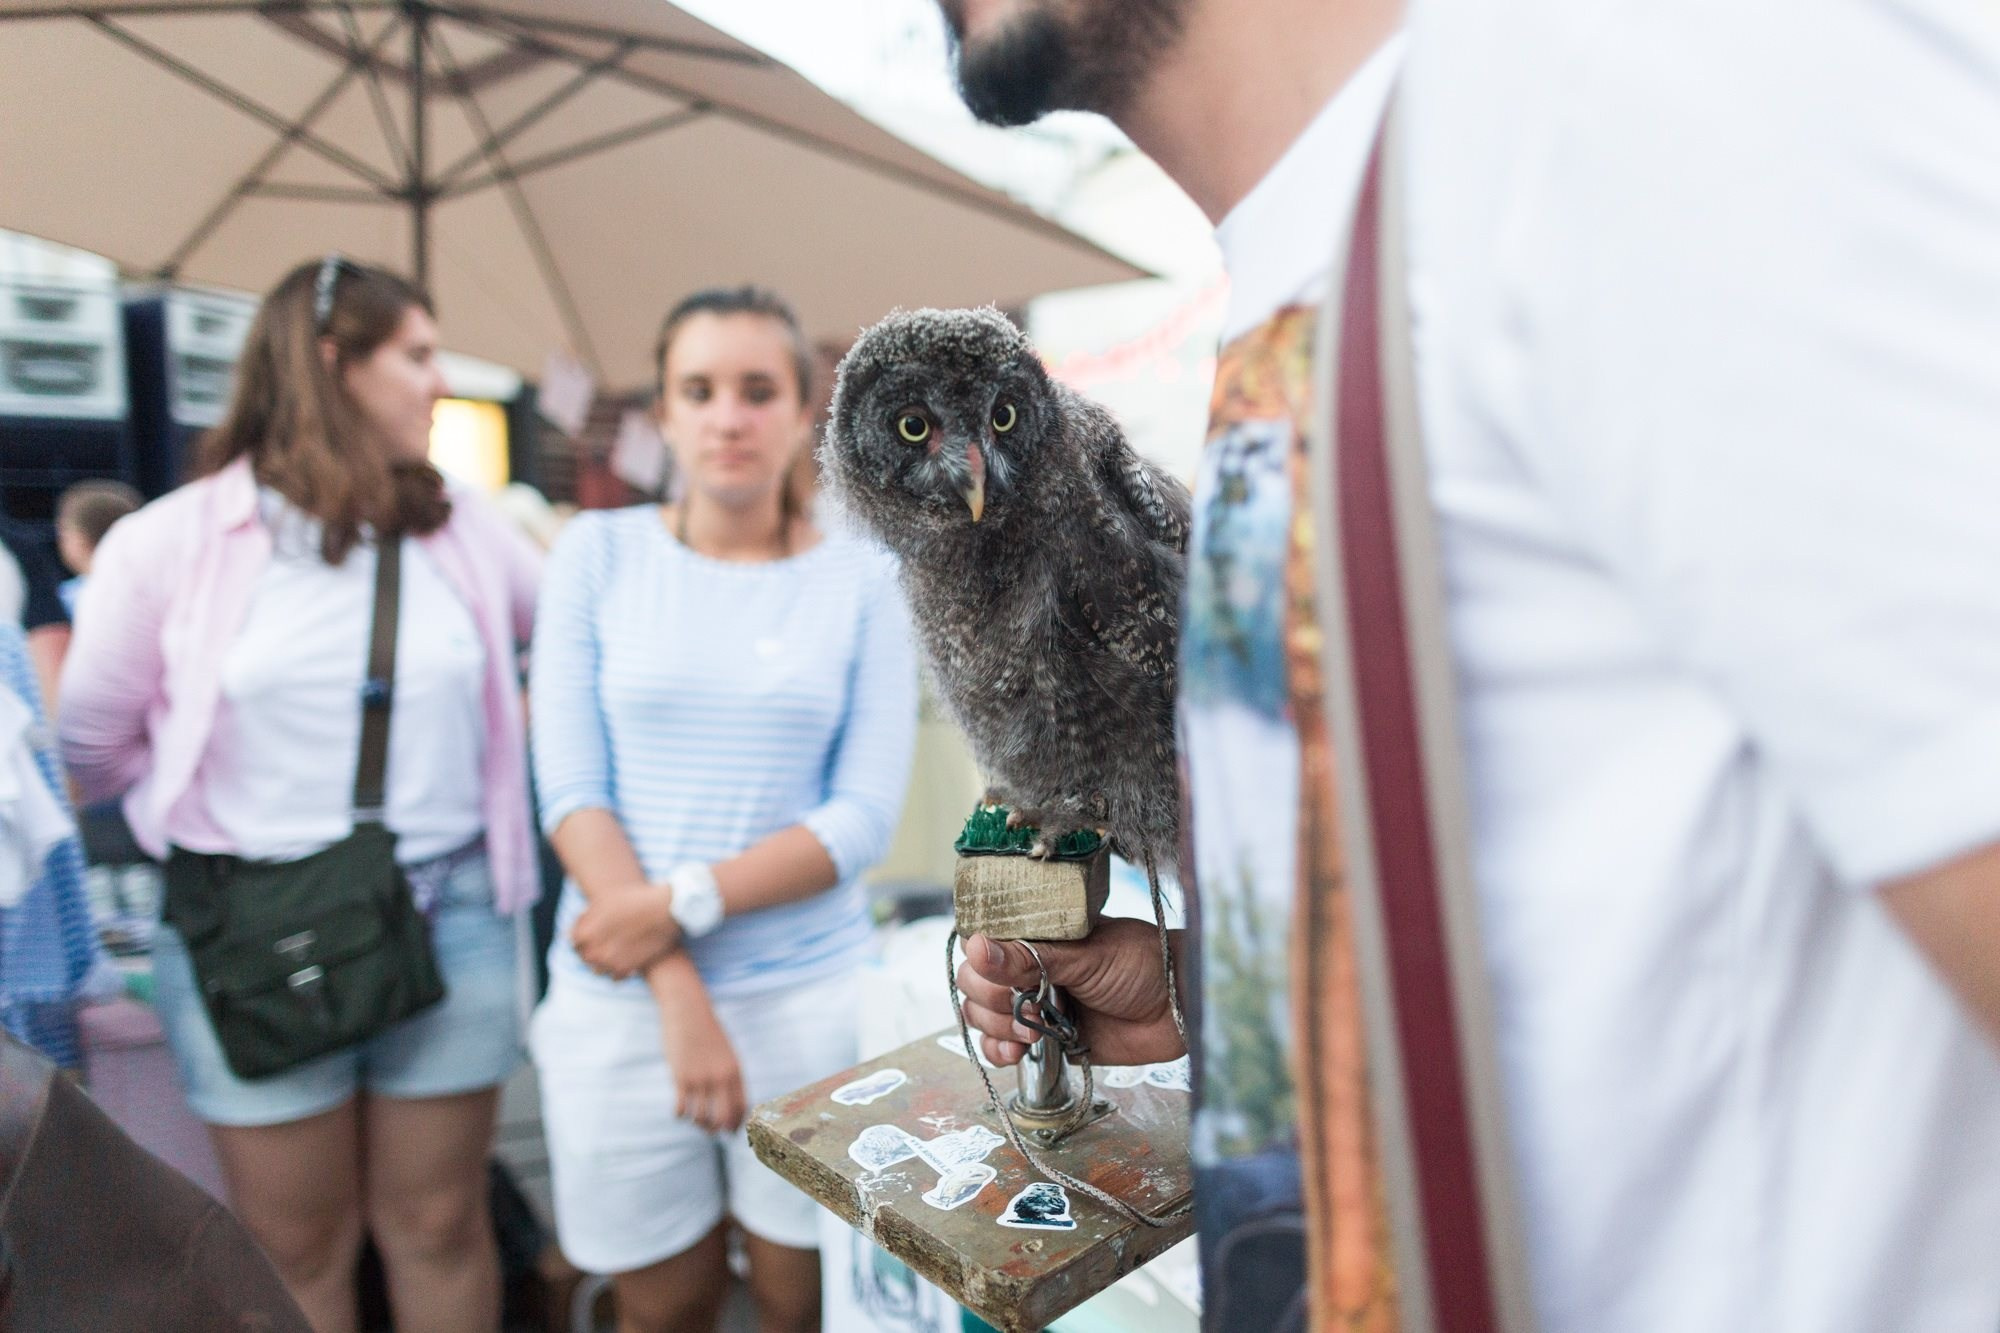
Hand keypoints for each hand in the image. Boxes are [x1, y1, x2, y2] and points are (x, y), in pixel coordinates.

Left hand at [572, 884, 681, 979]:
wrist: (667, 909)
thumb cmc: (635, 899)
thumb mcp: (603, 901)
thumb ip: (584, 919)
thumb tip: (569, 933)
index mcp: (584, 933)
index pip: (573, 942)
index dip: (583, 935)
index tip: (596, 931)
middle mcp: (594, 950)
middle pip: (585, 957)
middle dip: (592, 949)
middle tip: (609, 940)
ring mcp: (610, 962)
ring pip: (597, 969)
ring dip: (604, 961)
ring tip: (618, 949)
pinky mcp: (627, 969)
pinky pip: (614, 977)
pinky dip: (618, 970)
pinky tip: (628, 957)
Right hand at [656, 994, 746, 1132]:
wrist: (688, 1011)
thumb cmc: (707, 1031)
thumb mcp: (726, 1052)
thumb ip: (728, 1075)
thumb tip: (727, 1102)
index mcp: (735, 1070)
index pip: (741, 1107)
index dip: (736, 1123)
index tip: (730, 1130)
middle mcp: (720, 1077)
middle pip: (722, 1117)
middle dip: (717, 1130)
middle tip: (711, 1132)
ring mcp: (700, 1078)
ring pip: (701, 1117)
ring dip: (698, 1123)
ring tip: (695, 1120)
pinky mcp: (680, 1077)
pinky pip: (681, 1108)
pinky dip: (680, 1115)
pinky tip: (680, 1110)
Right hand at [955, 919, 1186, 1068]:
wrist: (1180, 1009)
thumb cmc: (1143, 964)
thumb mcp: (1085, 955)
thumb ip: (1030, 956)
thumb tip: (975, 946)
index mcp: (1037, 936)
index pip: (981, 945)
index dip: (980, 963)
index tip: (1000, 975)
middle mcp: (1029, 968)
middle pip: (975, 985)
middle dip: (990, 1000)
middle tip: (1026, 1004)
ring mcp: (1035, 1004)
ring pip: (983, 1018)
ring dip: (996, 1027)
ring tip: (1032, 1031)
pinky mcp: (1046, 1039)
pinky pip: (1003, 1047)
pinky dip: (1000, 1051)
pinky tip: (1018, 1051)